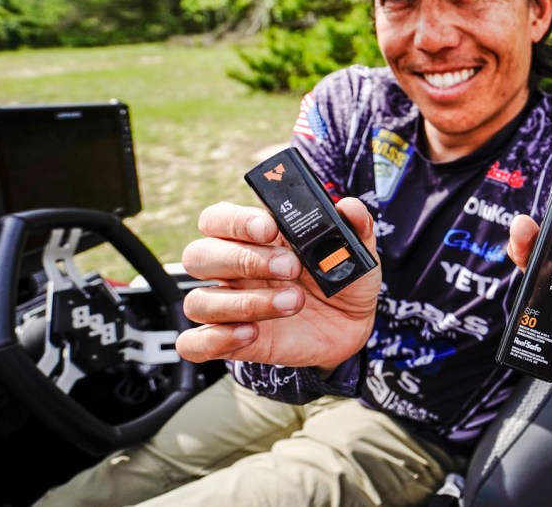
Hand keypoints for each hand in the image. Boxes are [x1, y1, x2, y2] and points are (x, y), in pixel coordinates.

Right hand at [175, 200, 381, 369]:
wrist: (351, 326)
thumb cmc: (343, 279)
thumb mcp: (356, 252)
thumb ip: (356, 226)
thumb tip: (349, 207)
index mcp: (254, 238)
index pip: (218, 218)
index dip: (236, 221)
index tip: (269, 228)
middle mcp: (232, 269)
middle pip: (198, 256)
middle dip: (243, 260)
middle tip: (290, 267)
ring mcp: (229, 306)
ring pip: (199, 301)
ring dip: (243, 303)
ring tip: (293, 302)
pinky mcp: (231, 342)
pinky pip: (195, 344)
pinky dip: (214, 340)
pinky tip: (251, 333)